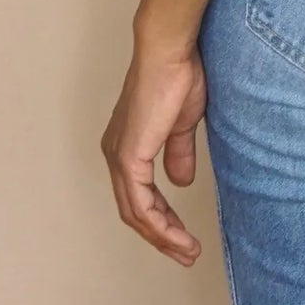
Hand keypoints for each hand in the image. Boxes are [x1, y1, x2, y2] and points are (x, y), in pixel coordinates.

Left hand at [103, 31, 206, 266]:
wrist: (169, 51)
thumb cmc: (177, 74)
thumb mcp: (182, 123)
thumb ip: (178, 152)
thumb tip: (181, 181)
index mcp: (127, 145)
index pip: (140, 195)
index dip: (162, 219)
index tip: (184, 236)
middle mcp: (116, 154)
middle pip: (134, 211)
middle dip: (162, 236)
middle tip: (187, 253)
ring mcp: (119, 157)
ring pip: (136, 213)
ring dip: (163, 237)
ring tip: (188, 251)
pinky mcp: (128, 158)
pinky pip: (140, 204)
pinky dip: (160, 225)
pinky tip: (177, 235)